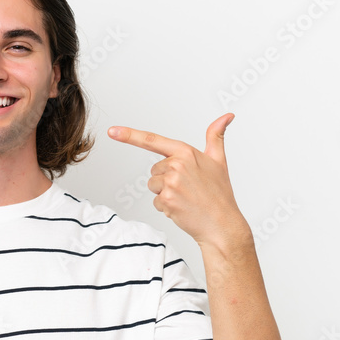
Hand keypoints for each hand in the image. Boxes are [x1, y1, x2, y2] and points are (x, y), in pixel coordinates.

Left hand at [108, 113, 248, 247]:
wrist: (222, 223)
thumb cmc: (219, 193)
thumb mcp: (219, 160)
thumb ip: (216, 136)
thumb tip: (227, 116)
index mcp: (186, 152)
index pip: (152, 140)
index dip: (129, 135)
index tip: (112, 131)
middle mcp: (176, 165)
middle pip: (154, 170)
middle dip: (166, 180)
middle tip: (187, 189)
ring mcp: (170, 182)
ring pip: (153, 185)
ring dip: (165, 194)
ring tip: (185, 198)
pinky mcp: (166, 199)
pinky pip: (155, 201)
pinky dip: (166, 207)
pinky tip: (182, 208)